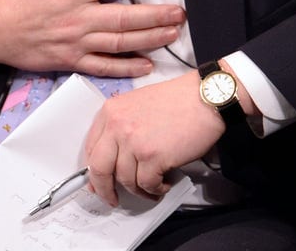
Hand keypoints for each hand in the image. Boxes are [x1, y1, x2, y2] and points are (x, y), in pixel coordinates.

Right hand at [0, 0, 183, 76]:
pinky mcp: (68, 61)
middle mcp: (78, 17)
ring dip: (150, 39)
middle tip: (180, 12)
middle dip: (157, 14)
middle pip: (126, 17)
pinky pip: (102, 66)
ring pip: (120, 42)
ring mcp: (75, 42)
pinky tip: (146, 64)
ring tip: (172, 32)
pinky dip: (126, 67)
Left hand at [82, 71, 224, 205]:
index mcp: (111, 111)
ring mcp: (134, 142)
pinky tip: (164, 183)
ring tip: (153, 186)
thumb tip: (113, 158)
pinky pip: (146, 184)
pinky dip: (156, 189)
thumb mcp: (137, 104)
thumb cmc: (177, 99)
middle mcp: (117, 126)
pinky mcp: (153, 157)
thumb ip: (120, 127)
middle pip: (99, 168)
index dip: (94, 170)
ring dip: (139, 189)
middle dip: (104, 189)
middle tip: (112, 198)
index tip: (98, 182)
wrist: (204, 97)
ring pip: (125, 180)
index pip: (90, 148)